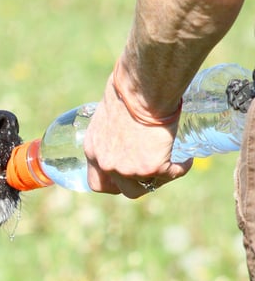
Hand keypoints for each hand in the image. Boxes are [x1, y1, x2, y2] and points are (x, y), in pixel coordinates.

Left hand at [83, 76, 192, 197]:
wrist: (142, 91)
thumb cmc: (126, 91)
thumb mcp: (109, 113)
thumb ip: (113, 129)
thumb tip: (126, 127)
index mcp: (94, 151)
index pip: (97, 182)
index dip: (113, 182)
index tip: (125, 177)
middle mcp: (107, 164)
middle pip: (123, 189)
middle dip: (139, 184)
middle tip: (152, 172)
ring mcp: (129, 169)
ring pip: (148, 186)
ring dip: (160, 178)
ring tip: (172, 165)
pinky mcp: (152, 167)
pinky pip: (172, 174)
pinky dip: (181, 167)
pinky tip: (187, 160)